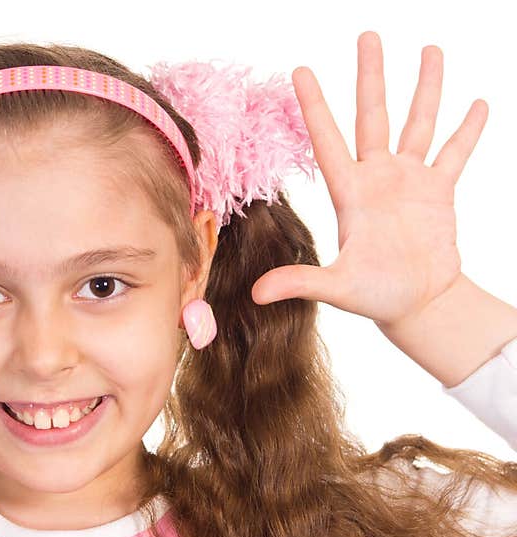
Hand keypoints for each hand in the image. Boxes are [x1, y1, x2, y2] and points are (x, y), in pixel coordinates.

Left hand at [251, 31, 488, 326]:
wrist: (416, 305)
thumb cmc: (375, 297)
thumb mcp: (336, 287)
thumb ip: (300, 282)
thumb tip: (254, 294)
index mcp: (350, 193)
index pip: (327, 139)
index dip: (314, 106)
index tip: (299, 71)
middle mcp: (376, 178)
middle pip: (372, 116)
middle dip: (370, 76)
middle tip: (367, 35)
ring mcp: (408, 181)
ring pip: (417, 124)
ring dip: (425, 88)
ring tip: (429, 49)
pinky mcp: (438, 192)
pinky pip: (455, 154)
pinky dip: (467, 130)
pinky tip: (477, 102)